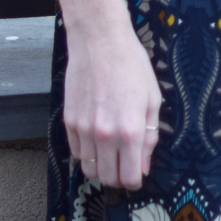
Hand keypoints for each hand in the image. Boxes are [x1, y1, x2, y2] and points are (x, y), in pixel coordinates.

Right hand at [50, 0, 161, 190]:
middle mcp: (105, 135)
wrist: (100, 41)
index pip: (129, 178)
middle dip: (117, 176)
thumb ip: (150, 136)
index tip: (137, 172)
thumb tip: (143, 166)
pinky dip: (86, 151)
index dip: (135, 180)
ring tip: (110, 150)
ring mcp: (84, 130)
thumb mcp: (152, 98)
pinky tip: (96, 136)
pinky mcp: (69, 122)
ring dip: (100, 166)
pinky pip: (76, 152)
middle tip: (124, 162)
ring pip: (88, 169)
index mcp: (131, 130)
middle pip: (107, 179)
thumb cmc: (131, 65)